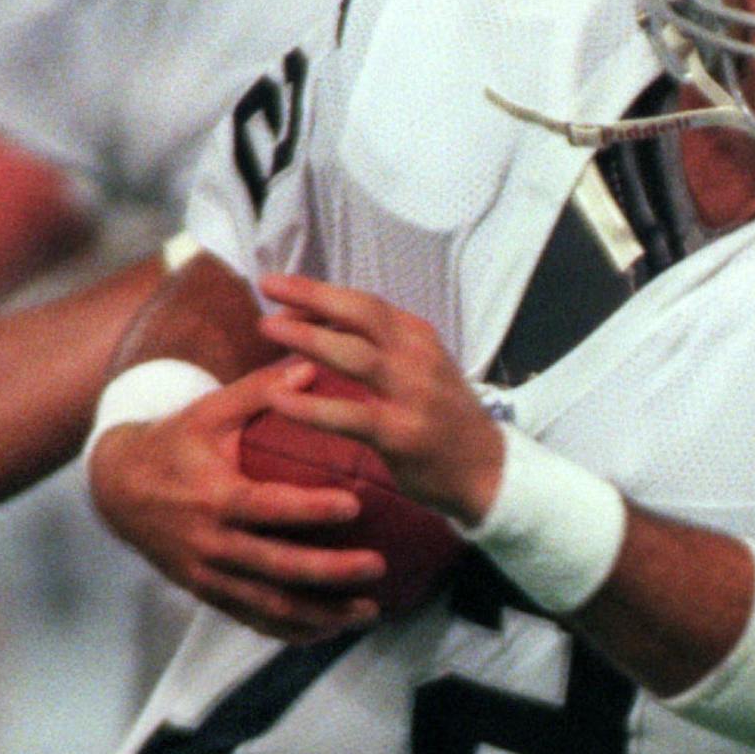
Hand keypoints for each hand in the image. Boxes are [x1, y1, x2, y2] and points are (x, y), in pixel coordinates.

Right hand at [87, 360, 387, 641]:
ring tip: (368, 610)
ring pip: (270, 606)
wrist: (117, 488)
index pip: (267, 508)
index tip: (354, 506)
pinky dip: (294, 631)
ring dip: (321, 614)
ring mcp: (208, 575)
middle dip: (330, 574)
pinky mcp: (208, 594)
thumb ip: (259, 391)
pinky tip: (330, 629)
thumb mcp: (208, 411)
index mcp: (213, 496)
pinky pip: (254, 620)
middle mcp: (211, 543)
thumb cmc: (173, 443)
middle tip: (376, 567)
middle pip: (277, 569)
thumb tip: (313, 366)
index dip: (310, 510)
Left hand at [255, 272, 504, 527]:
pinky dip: (310, 407)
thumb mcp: (419, 368)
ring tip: (266, 328)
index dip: (320, 292)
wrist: (488, 469)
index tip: (281, 287)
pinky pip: (350, 416)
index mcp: (418, 337)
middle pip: (360, 313)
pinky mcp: (403, 434)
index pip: (364, 303)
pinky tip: (279, 400)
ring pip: (354, 356)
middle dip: (311, 295)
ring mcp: (413, 394)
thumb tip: (320, 322)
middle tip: (266, 284)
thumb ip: (379, 346)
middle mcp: (418, 357)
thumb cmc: (441, 416)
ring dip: (307, 338)